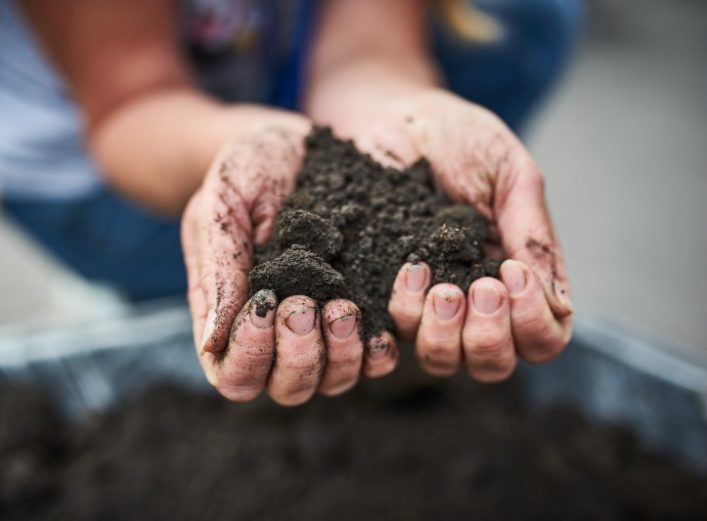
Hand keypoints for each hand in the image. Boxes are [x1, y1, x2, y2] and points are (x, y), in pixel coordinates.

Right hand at [181, 110, 397, 405]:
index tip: (266, 305)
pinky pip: (375, 354)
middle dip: (298, 356)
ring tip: (344, 305)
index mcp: (233, 313)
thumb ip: (217, 266)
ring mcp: (324, 325)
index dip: (250, 357)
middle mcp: (279, 332)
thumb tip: (212, 342)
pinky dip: (380, 347)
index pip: (235, 374)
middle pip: (289, 388)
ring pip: (334, 380)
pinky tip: (383, 322)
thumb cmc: (248, 168)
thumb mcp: (222, 202)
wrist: (298, 143)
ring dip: (341, 355)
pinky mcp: (363, 307)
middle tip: (305, 304)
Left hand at [337, 88, 572, 381]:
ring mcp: (426, 304)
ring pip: (445, 360)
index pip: (542, 337)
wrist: (390, 116)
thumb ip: (533, 234)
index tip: (512, 274)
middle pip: (493, 362)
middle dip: (489, 335)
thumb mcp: (508, 174)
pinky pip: (397, 333)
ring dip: (447, 333)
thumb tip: (559, 303)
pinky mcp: (382, 294)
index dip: (534, 323)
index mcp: (516, 278)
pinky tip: (408, 269)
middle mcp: (473, 302)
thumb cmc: (456, 138)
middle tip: (479, 286)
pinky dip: (407, 310)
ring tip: (440, 285)